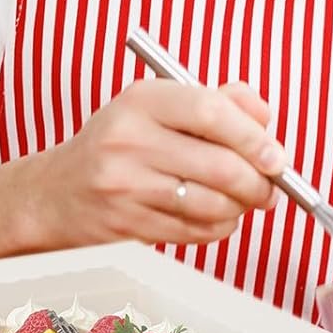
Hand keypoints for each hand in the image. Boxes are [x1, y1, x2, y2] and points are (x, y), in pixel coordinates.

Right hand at [29, 79, 285, 248]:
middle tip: (271, 186)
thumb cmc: (121, 142)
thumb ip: (217, 99)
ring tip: (242, 200)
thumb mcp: (158, 105)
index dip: (254, 136)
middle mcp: (129, 141)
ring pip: (213, 205)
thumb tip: (266, 119)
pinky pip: (196, 233)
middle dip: (259, 182)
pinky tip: (215, 215)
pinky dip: (219, 227)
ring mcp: (125, 187)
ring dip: (241, 208)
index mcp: (142, 100)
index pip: (211, 111)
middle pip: (219, 166)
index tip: (276, 155)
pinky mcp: (127, 226)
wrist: (56, 193)